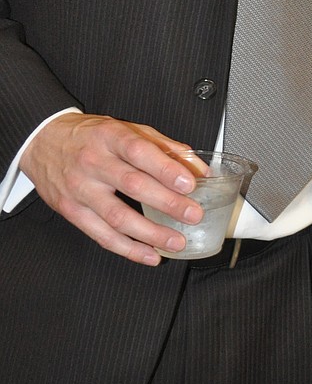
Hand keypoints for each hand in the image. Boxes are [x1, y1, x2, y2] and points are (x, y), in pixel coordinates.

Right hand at [19, 113, 208, 265]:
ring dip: (150, 233)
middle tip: (192, 215)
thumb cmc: (91, 136)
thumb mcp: (126, 129)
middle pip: (132, 185)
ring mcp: (80, 189)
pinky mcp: (71, 211)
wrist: (43, 141)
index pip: (139, 152)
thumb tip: (197, 167)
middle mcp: (94, 162)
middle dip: (167, 203)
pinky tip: (150, 255)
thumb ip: (163, 146)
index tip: (189, 183)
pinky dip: (128, 249)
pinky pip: (101, 235)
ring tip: (176, 241)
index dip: (165, 169)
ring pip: (117, 217)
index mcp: (110, 137)